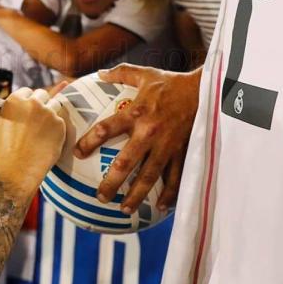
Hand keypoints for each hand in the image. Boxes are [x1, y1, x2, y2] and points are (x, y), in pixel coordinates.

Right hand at [0, 88, 65, 183]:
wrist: (17, 168)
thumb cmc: (5, 151)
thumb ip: (7, 112)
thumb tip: (11, 107)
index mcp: (16, 100)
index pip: (27, 91)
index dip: (28, 100)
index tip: (30, 108)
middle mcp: (33, 103)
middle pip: (43, 94)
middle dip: (42, 103)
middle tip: (39, 118)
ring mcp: (48, 113)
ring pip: (55, 105)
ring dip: (51, 114)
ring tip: (44, 131)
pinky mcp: (60, 124)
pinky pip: (61, 121)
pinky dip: (57, 129)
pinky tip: (49, 139)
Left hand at [75, 64, 201, 212]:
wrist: (205, 91)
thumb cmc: (172, 83)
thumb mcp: (145, 74)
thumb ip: (121, 73)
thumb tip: (99, 73)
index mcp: (136, 113)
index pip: (106, 129)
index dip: (89, 142)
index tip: (77, 154)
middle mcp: (149, 132)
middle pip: (126, 163)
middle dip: (111, 182)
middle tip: (100, 197)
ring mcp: (166, 145)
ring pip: (149, 176)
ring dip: (136, 195)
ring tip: (124, 210)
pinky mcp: (182, 152)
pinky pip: (175, 177)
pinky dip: (169, 194)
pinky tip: (160, 208)